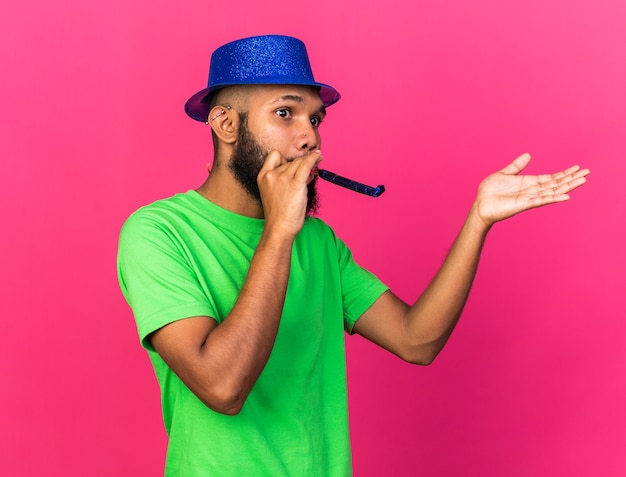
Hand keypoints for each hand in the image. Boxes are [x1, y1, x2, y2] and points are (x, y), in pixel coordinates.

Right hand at [256, 149, 321, 236]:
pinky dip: (314, 158)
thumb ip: (284, 179)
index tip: (293, 166)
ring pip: (300, 163)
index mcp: (263, 176)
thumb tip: (303, 168)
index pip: (274, 156)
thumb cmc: (279, 215)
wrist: (280, 228)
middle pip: (291, 161)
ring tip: (315, 167)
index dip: (285, 159)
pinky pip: (306, 165)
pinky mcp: (295, 184)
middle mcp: (272, 175)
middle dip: (301, 165)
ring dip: (309, 163)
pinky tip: (318, 156)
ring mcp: (283, 178)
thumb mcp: (275, 192)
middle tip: (309, 173)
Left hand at [472, 153, 589, 227]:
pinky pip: (541, 200)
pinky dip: (554, 198)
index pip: (551, 178)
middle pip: (556, 184)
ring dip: (568, 186)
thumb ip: (516, 166)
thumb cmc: (489, 192)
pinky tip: (566, 196)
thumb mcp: (504, 174)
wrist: (480, 206)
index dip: (564, 173)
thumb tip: (528, 155)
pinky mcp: (524, 204)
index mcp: (528, 183)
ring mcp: (529, 198)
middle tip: (587, 173)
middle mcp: (532, 190)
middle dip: (571, 178)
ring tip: (583, 181)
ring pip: (553, 191)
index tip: (577, 168)